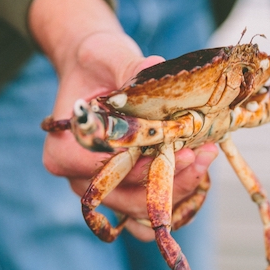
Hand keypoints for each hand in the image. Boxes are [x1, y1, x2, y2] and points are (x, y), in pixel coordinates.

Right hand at [30, 0, 217, 239]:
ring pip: (143, 212)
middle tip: (200, 153)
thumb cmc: (98, 64)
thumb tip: (154, 68)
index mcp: (64, 152)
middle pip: (127, 199)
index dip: (144, 164)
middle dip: (169, 181)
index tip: (178, 147)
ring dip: (178, 190)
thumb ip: (130, 68)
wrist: (97, 72)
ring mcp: (104, 192)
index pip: (106, 170)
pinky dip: (178, 196)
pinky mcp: (126, 194)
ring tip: (206, 156)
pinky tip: (201, 167)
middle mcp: (80, 181)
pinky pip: (153, 210)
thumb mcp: (110, 57)